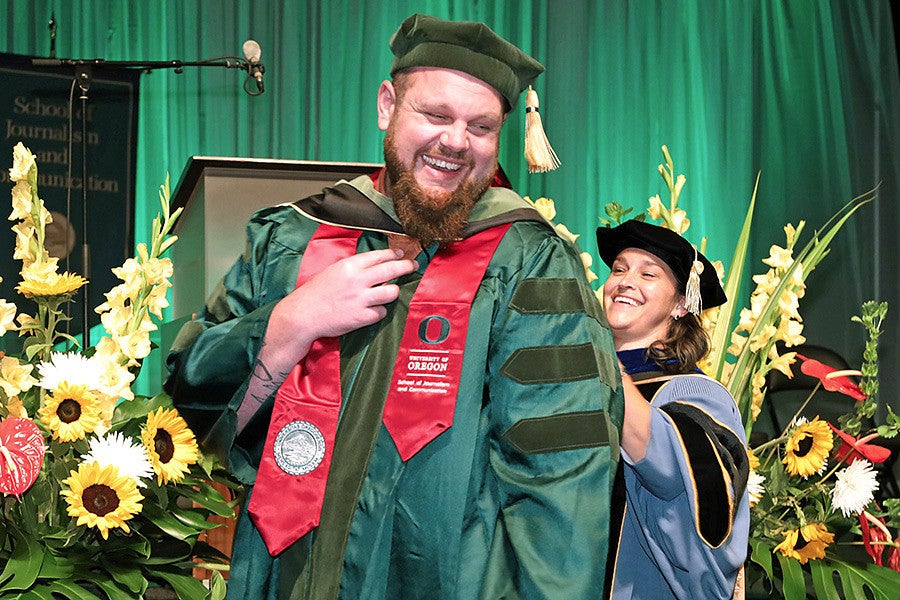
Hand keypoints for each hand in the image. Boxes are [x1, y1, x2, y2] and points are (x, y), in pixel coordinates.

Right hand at [237, 248, 415, 431]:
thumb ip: (354, 267)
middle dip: (406, 266)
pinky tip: (371, 310)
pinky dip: (379, 311)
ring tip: (388, 293)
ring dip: (392, 292)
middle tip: (413, 266)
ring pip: (392, 292)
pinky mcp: (362, 317)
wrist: (303, 315)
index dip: (394, 254)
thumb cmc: (316, 292)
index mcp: (349, 265)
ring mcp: (361, 299)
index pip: (379, 255)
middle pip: (392, 270)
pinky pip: (382, 312)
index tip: (401, 253)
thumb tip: (375, 265)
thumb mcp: (333, 271)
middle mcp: (358, 280)